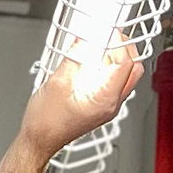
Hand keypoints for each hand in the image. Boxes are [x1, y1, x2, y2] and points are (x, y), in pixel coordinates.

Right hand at [21, 36, 140, 157]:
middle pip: (133, 69)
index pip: (125, 63)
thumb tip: (83, 40)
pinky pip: (114, 82)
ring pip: (126, 76)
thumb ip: (74, 57)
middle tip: (109, 35)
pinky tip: (93, 61)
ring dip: (117, 57)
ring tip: (100, 46)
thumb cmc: (46, 122)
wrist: (39, 139)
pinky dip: (109, 68)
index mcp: (105, 100)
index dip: (118, 43)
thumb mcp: (57, 82)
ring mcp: (108, 106)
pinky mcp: (101, 105)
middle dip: (124, 48)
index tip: (107, 32)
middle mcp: (111, 105)